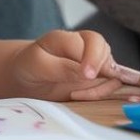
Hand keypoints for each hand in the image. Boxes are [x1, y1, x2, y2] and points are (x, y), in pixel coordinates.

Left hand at [10, 29, 129, 100]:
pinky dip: (108, 95)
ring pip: (114, 74)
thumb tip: (85, 73)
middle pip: (108, 58)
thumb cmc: (29, 67)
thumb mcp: (37, 65)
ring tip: (75, 97)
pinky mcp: (98, 79)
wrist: (26, 78)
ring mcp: (94, 64)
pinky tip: (93, 100)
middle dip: (100, 78)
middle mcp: (86, 48)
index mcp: (69, 38)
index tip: (87, 76)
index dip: (93, 59)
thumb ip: (61, 67)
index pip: (94, 43)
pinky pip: (112, 86)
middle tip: (77, 94)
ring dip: (101, 90)